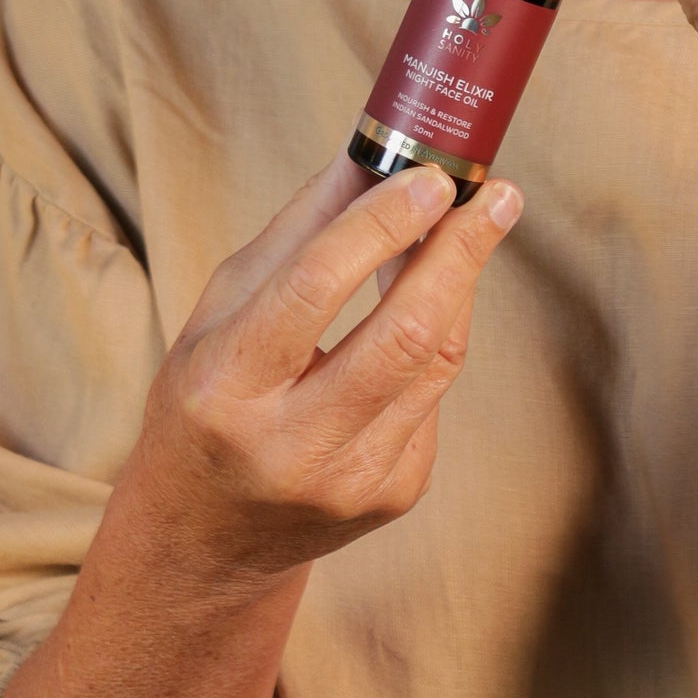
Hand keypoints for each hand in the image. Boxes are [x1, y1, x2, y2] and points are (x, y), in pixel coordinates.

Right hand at [124, 154, 519, 582]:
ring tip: (480, 221)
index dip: (381, 227)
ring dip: (462, 282)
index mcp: (226, 391)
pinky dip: (436, 339)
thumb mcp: (220, 313)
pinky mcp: (395, 494)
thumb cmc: (204, 404)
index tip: (431, 178)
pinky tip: (430, 306)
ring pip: (435, 361)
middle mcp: (291, 446)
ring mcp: (351, 480)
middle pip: (402, 334)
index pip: (313, 289)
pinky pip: (434, 395)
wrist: (204, 540)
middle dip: (458, 252)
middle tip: (494, 194)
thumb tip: (370, 157)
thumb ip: (297, 234)